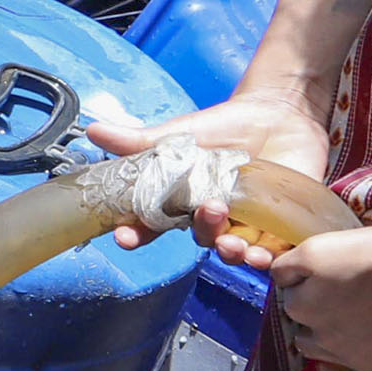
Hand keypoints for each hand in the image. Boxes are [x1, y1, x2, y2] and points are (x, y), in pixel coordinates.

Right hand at [85, 90, 332, 253]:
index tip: (124, 236)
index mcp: (183, 201)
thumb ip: (139, 140)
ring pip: (234, 251)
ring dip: (232, 253)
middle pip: (201, 239)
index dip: (136, 234)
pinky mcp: (277, 225)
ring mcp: (245, 223)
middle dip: (202, 232)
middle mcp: (212, 218)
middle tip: (209, 210)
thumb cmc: (225, 126)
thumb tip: (93, 130)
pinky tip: (263, 253)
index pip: (154, 225)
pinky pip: (271, 252)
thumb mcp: (180, 133)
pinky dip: (266, 258)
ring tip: (236, 243)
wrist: (278, 112)